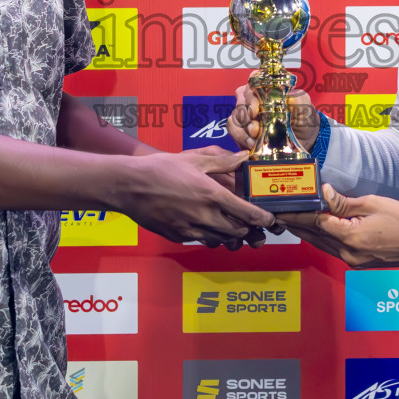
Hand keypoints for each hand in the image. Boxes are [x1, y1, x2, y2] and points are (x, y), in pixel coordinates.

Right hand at [113, 150, 271, 245]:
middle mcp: (204, 216)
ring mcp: (191, 230)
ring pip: (222, 240)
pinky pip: (202, 241)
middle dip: (248, 228)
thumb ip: (222, 161)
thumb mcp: (193, 160)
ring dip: (230, 235)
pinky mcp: (179, 237)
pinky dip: (210, 236)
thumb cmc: (160, 169)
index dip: (263, 219)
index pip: (248, 214)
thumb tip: (243, 157)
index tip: (270, 219)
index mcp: (211, 195)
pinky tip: (207, 225)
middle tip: (251, 221)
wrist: (128, 187)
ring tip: (230, 223)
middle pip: (239, 231)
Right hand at [228, 82, 321, 151]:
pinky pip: (233, 129)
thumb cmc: (303, 119)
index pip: (253, 80)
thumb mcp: (305, 109)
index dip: (252, 93)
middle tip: (255, 129)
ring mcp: (247, 113)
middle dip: (246, 115)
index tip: (256, 109)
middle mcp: (255, 98)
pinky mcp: (243, 129)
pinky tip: (252, 143)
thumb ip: (300, 100)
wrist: (304, 141)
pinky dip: (240, 137)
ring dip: (244, 128)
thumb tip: (290, 97)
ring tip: (255, 138)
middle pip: (241, 99)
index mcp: (268, 88)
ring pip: (235, 115)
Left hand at [279, 184, 398, 267]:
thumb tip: (324, 193)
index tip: (281, 207)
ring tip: (289, 220)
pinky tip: (312, 231)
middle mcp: (347, 253)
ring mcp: (351, 260)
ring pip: (320, 244)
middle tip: (277, 213)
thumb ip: (343, 203)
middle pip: (313, 236)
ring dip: (304, 232)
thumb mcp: (371, 204)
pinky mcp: (356, 262)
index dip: (296, 214)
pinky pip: (331, 249)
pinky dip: (319, 238)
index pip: (315, 222)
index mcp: (350, 237)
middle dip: (294, 223)